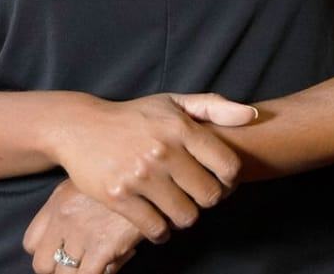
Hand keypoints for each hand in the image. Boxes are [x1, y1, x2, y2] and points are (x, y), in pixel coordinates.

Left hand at [22, 177, 141, 273]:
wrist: (152, 173)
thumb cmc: (123, 176)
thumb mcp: (90, 182)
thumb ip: (73, 206)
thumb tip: (69, 238)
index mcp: (58, 200)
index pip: (30, 242)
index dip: (46, 251)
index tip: (62, 251)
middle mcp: (63, 217)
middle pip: (41, 264)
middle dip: (59, 268)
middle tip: (80, 262)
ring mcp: (81, 232)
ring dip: (80, 273)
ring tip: (100, 261)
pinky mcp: (102, 246)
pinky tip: (114, 261)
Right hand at [53, 92, 255, 243]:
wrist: (80, 126)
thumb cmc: (134, 116)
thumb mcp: (173, 102)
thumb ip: (214, 107)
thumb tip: (252, 115)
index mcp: (180, 126)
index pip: (228, 166)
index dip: (229, 179)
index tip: (218, 178)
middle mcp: (163, 150)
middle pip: (209, 197)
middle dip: (207, 199)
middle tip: (195, 193)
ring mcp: (140, 175)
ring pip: (186, 217)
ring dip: (184, 216)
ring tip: (176, 204)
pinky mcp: (120, 197)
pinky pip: (156, 230)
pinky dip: (161, 231)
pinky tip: (157, 217)